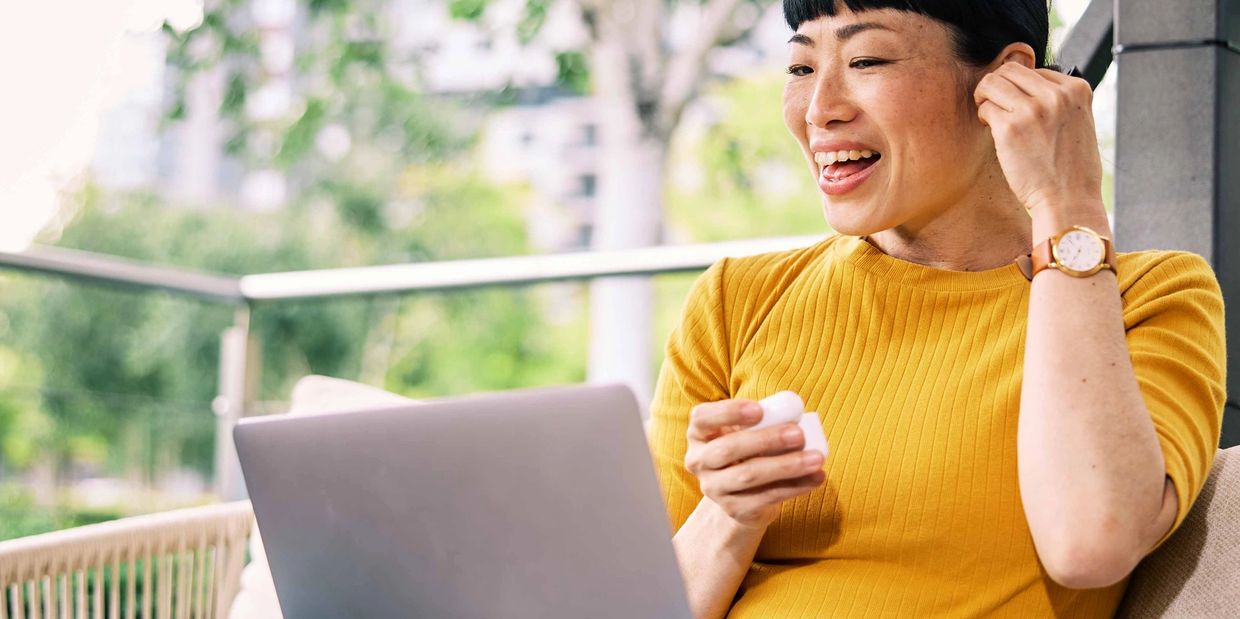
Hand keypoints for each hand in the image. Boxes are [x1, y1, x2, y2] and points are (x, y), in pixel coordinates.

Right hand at [684, 399, 825, 529]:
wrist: (744, 495)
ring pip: (748, 476)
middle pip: (727, 449)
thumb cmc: (750, 450)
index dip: (728, 412)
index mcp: (699, 434)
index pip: (702, 418)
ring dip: (786, 466)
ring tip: (816, 458)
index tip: (759, 410)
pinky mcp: (734, 510)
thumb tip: (798, 418)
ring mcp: (714, 489)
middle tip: (798, 434)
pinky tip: (816, 477)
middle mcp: (699, 461)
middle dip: (766, 440)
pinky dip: (795, 486)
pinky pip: (766, 497)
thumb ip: (765, 421)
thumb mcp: (750, 431)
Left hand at [974, 63, 1105, 220]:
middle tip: (996, 106)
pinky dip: (984, 116)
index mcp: (1077, 89)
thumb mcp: (1079, 122)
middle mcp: (1056, 95)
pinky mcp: (1010, 127)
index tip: (1018, 105)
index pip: (1035, 70)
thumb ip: (1059, 101)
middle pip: (1010, 69)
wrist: (1068, 200)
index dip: (1020, 87)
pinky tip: (993, 131)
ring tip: (992, 116)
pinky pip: (985, 107)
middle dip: (998, 85)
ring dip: (985, 96)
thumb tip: (1029, 83)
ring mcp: (1033, 109)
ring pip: (992, 82)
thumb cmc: (1071, 168)